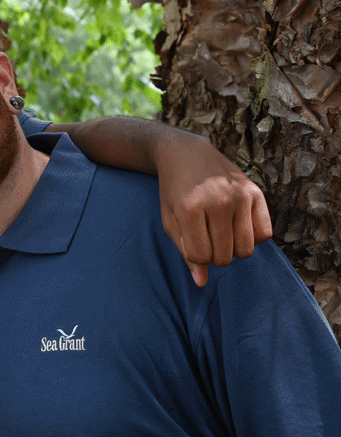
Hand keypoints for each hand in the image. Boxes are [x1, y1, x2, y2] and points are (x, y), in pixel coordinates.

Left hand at [157, 139, 272, 286]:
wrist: (186, 154)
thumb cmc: (174, 191)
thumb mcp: (170, 220)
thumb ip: (185, 251)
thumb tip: (201, 283)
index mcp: (190, 208)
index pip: (201, 257)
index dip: (196, 256)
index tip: (192, 242)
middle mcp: (218, 201)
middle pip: (226, 257)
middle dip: (215, 255)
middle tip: (207, 237)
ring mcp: (240, 196)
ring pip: (247, 250)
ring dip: (234, 249)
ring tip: (221, 232)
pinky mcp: (256, 192)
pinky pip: (265, 234)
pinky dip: (253, 237)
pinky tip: (238, 225)